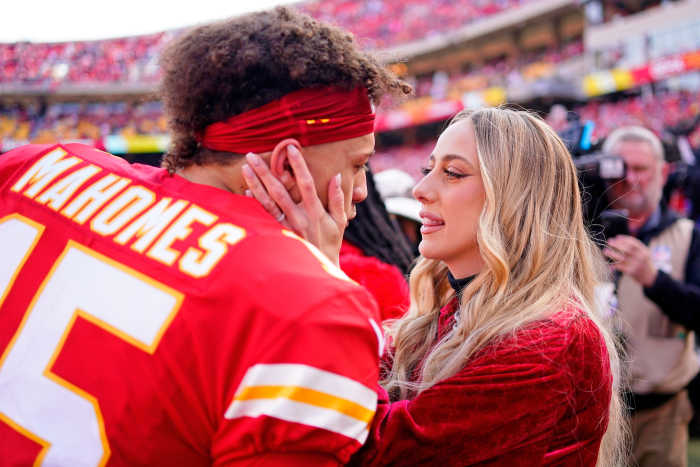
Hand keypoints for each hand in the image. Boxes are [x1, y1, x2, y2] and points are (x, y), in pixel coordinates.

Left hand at [241, 146, 346, 265]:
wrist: (318, 272)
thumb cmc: (330, 244)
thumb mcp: (340, 222)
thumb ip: (337, 199)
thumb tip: (337, 176)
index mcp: (315, 212)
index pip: (306, 183)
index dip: (298, 165)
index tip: (290, 148)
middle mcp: (299, 218)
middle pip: (279, 190)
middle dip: (266, 171)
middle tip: (252, 155)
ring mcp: (286, 228)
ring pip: (267, 203)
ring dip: (255, 184)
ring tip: (244, 167)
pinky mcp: (276, 236)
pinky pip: (262, 218)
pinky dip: (253, 203)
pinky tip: (246, 190)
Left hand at [603, 235, 657, 286]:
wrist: (651, 277)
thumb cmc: (644, 262)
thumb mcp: (644, 252)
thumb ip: (634, 246)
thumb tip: (618, 238)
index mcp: (644, 251)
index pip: (633, 242)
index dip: (624, 239)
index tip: (616, 237)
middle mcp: (640, 257)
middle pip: (627, 249)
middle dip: (617, 244)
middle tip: (609, 241)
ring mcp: (636, 264)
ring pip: (621, 258)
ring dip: (612, 254)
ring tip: (605, 251)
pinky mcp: (631, 271)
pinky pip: (620, 267)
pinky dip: (614, 265)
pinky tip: (610, 265)